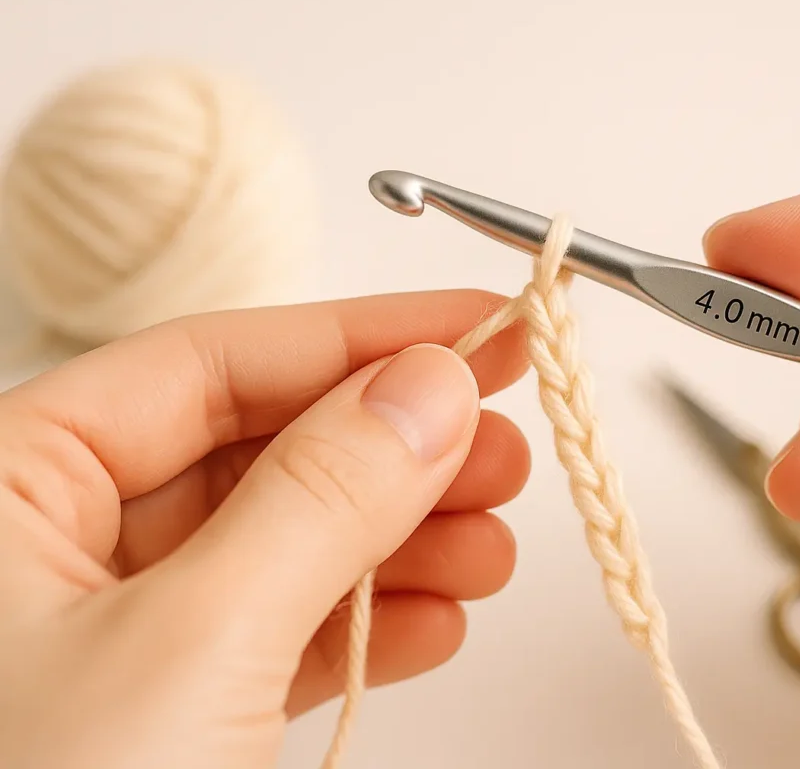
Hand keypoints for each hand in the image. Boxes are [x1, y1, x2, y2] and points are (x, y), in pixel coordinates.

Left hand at [0, 290, 529, 768]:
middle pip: (257, 449)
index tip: (476, 329)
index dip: (358, 338)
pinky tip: (434, 618)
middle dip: (393, 447)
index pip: (209, 364)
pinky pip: (277, 636)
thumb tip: (428, 389)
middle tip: (502, 440)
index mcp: (2, 489)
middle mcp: (46, 552)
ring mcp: (109, 638)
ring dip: (400, 539)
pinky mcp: (161, 716)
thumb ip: (320, 498)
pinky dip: (365, 625)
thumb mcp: (192, 646)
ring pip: (280, 544)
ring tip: (495, 542)